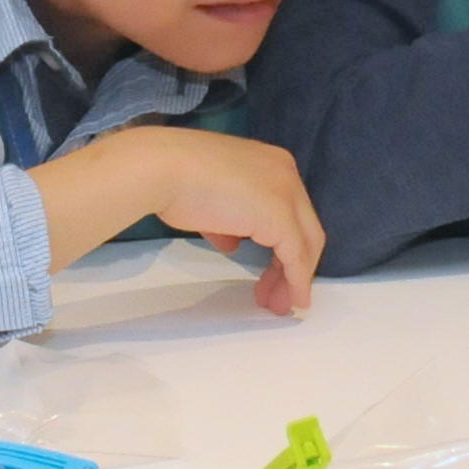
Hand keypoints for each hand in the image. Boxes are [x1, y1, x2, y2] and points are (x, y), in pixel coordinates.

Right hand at [35, 127, 323, 314]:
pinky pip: (296, 256)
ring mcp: (286, 193)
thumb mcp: (210, 204)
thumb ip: (227, 223)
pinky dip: (296, 280)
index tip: (271, 274)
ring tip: (278, 305)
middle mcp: (286, 173)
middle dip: (292, 266)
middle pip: (304, 228)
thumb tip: (232, 244)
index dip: (284, 245)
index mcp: (270, 163)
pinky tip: (292, 299)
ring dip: (293, 278)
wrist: (163, 169)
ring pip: (305, 243)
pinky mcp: (280, 217)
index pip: (290, 211)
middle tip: (278, 296)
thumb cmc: (177, 180)